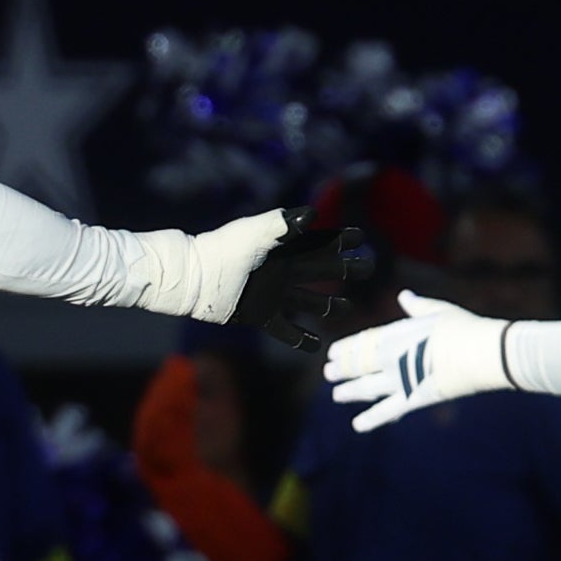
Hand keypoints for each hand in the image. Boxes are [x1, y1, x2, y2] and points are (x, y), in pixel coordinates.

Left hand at [227, 206, 368, 349]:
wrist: (194, 280)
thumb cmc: (221, 250)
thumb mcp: (252, 232)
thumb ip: (281, 223)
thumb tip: (313, 215)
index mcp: (283, 249)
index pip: (318, 243)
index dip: (339, 239)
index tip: (360, 237)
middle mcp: (282, 271)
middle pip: (321, 272)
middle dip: (344, 270)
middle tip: (367, 269)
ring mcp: (273, 295)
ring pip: (308, 302)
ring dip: (328, 306)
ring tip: (346, 309)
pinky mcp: (261, 316)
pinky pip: (287, 330)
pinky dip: (301, 339)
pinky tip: (316, 345)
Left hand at [324, 292, 509, 429]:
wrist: (480, 352)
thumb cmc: (463, 328)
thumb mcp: (438, 311)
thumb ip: (417, 307)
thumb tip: (404, 296)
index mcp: (396, 333)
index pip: (363, 342)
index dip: (346, 349)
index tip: (333, 353)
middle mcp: (391, 357)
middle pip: (359, 365)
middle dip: (342, 369)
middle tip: (328, 373)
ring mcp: (400, 379)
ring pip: (366, 388)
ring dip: (349, 392)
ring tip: (337, 395)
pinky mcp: (413, 399)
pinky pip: (387, 412)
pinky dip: (371, 419)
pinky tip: (357, 425)